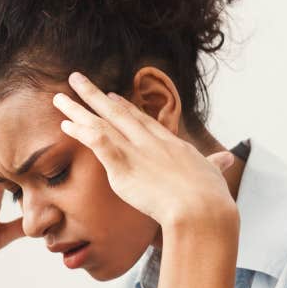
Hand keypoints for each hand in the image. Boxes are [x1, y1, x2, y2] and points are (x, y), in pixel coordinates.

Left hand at [53, 73, 237, 229]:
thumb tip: (228, 159)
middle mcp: (150, 141)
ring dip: (78, 110)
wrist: (201, 209)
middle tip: (76, 79)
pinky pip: (97, 143)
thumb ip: (214, 165)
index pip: (141, 120)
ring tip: (58, 98)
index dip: (124, 107)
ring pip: (101, 123)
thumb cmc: (210, 198)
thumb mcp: (214, 175)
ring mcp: (136, 151)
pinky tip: (66, 125)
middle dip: (94, 95)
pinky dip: (81, 132)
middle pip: (117, 112)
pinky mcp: (122, 166)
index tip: (111, 95)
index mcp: (170, 143)